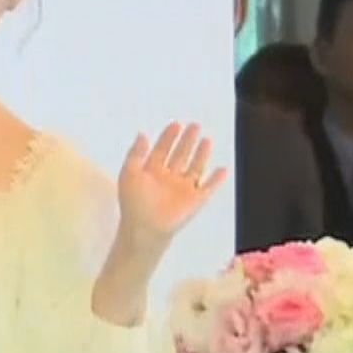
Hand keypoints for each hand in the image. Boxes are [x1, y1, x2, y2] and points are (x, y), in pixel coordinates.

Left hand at [116, 122, 226, 248]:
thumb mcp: (129, 173)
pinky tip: (223, 169)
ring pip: (195, 167)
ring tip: (207, 140)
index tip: (176, 124)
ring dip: (202, 154)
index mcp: (152, 171)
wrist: (144, 228)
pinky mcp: (194, 201)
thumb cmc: (133, 203)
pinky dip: (217, 180)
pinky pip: (209, 188)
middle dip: (188, 140)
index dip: (169, 137)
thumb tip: (142, 134)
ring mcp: (183, 189)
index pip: (162, 149)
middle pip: (181, 154)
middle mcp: (169, 178)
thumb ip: (136, 153)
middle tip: (195, 125)